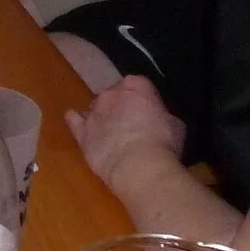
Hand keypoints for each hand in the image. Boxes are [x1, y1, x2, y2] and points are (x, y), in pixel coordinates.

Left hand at [64, 74, 186, 201]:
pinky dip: (76, 120)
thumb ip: (162, 115)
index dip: (145, 99)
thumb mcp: (175, 124)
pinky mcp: (82, 132)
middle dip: (122, 106)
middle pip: (115, 95)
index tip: (151, 112)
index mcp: (136, 85)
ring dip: (103, 115)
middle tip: (133, 125)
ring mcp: (93, 112)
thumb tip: (158, 118)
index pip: (139, 85)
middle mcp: (111, 93)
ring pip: (95, 107)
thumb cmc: (162, 142)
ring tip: (112, 132)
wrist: (138, 165)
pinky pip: (74, 120)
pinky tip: (78, 122)